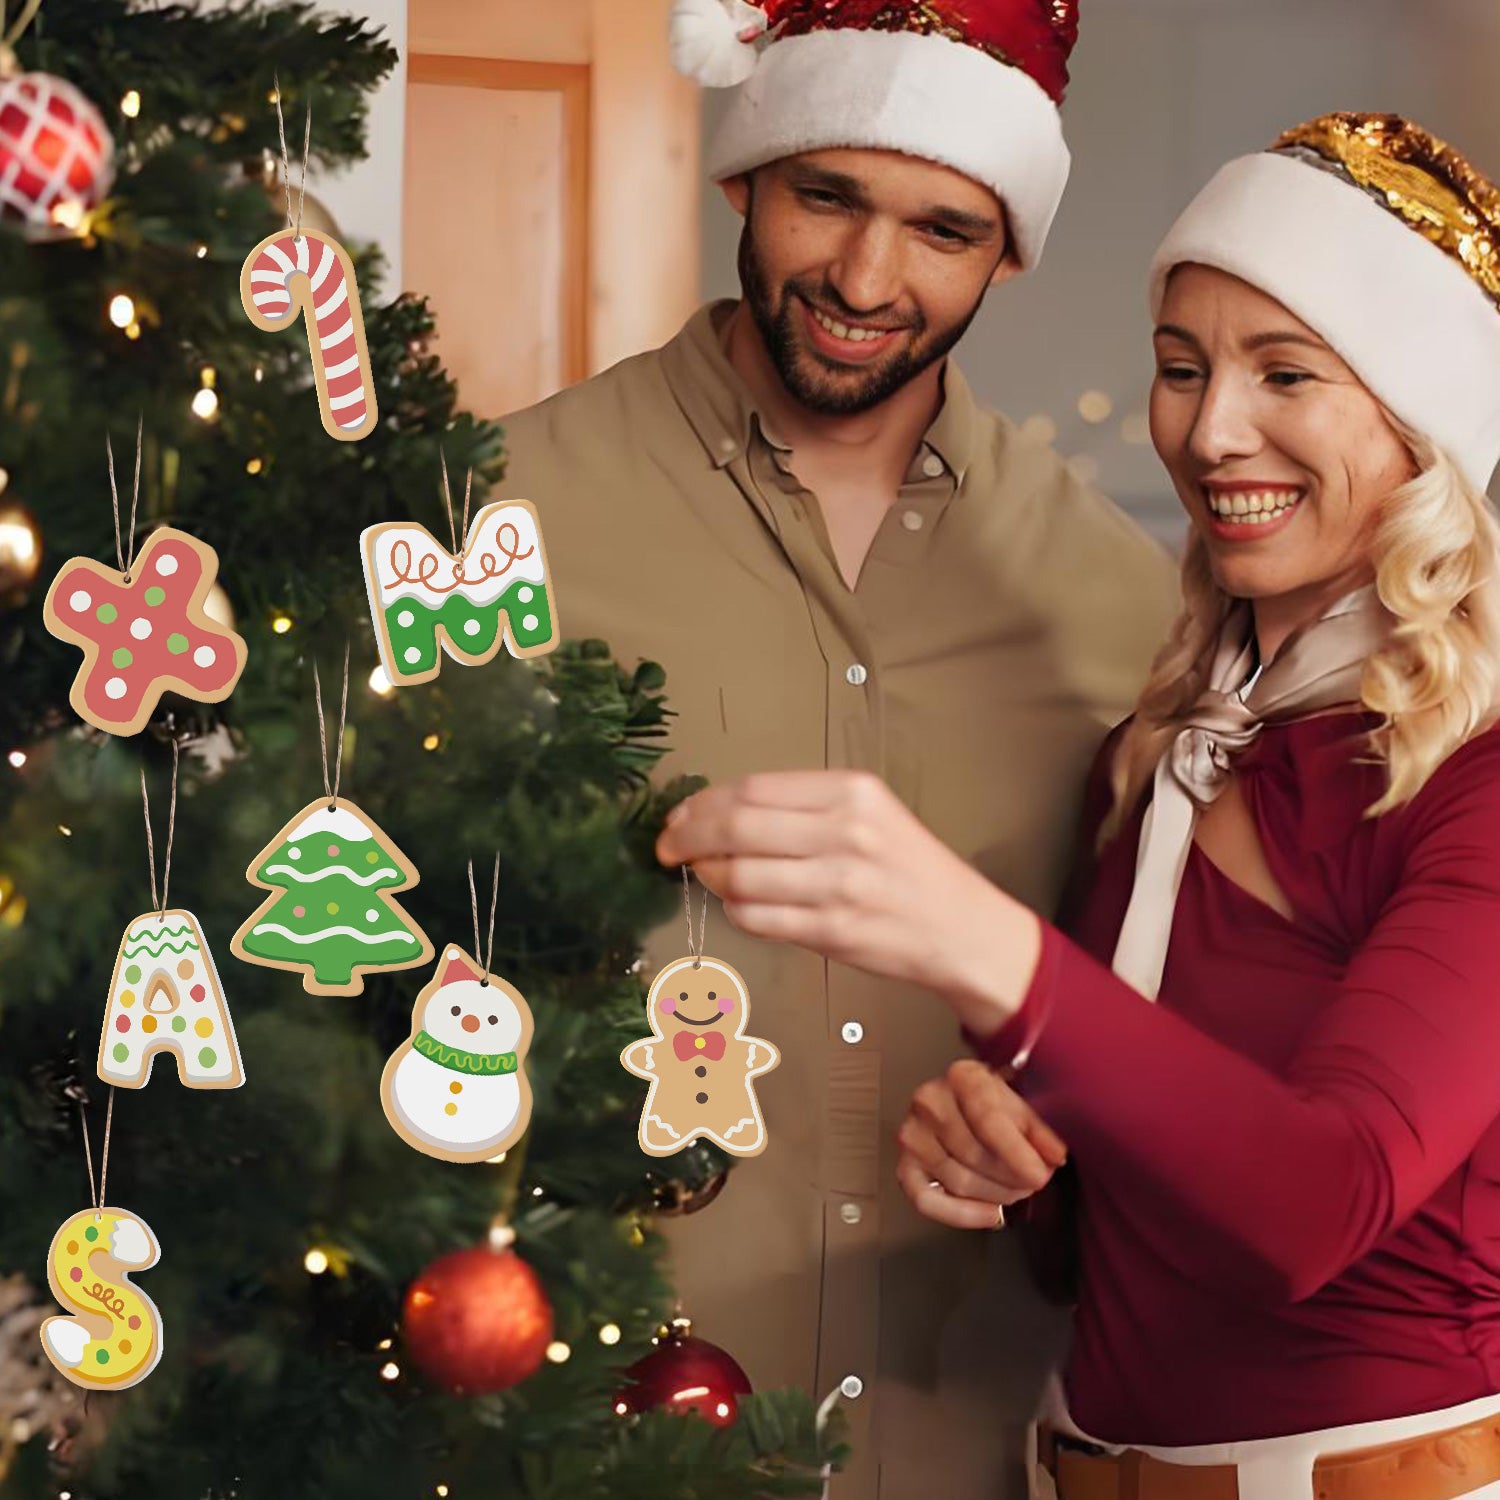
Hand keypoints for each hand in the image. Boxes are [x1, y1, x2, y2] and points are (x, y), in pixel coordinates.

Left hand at [655, 771, 1040, 1030]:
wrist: (962, 928)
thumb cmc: (910, 869)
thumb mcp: (869, 814)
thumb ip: (803, 808)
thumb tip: (719, 812)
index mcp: (852, 792)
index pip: (753, 788)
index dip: (703, 803)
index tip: (680, 815)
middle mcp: (845, 832)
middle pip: (737, 826)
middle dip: (687, 836)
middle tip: (667, 846)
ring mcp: (839, 885)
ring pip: (739, 876)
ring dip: (708, 877)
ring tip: (705, 876)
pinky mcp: (832, 932)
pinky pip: (757, 918)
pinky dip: (734, 910)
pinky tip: (737, 903)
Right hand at [896, 1060, 1067, 1229]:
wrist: (965, 1103)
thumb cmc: (996, 1103)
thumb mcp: (1023, 1104)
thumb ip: (1041, 1129)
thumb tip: (1054, 1156)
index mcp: (962, 1076)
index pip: (987, 1119)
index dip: (1016, 1153)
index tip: (1039, 1174)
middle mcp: (929, 1101)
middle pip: (973, 1155)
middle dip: (1011, 1178)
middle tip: (1033, 1182)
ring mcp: (913, 1134)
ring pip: (958, 1181)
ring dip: (996, 1196)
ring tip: (1016, 1190)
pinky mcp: (905, 1165)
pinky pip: (928, 1201)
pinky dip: (963, 1215)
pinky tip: (991, 1214)